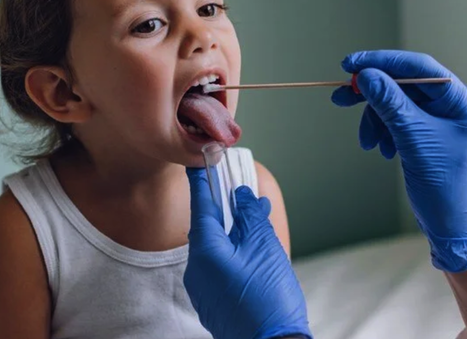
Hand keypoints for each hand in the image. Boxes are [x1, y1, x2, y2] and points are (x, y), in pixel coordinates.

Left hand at [184, 168, 311, 338]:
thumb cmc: (269, 299)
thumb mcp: (264, 247)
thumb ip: (250, 216)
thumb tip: (241, 196)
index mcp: (205, 252)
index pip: (201, 207)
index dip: (202, 182)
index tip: (200, 163)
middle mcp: (197, 270)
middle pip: (209, 229)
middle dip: (227, 211)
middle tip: (243, 194)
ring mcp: (203, 290)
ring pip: (216, 250)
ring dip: (234, 234)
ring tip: (258, 224)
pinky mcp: (213, 303)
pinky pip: (219, 269)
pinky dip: (234, 255)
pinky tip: (254, 253)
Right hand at [332, 50, 466, 272]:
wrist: (454, 231)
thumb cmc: (445, 189)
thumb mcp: (414, 141)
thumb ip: (391, 104)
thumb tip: (368, 75)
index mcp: (464, 104)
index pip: (421, 68)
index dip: (384, 62)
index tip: (351, 65)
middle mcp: (456, 109)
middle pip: (407, 86)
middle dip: (374, 93)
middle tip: (342, 96)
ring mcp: (444, 125)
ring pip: (399, 106)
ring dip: (377, 119)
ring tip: (367, 143)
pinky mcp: (430, 139)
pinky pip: (400, 123)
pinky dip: (385, 132)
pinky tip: (381, 150)